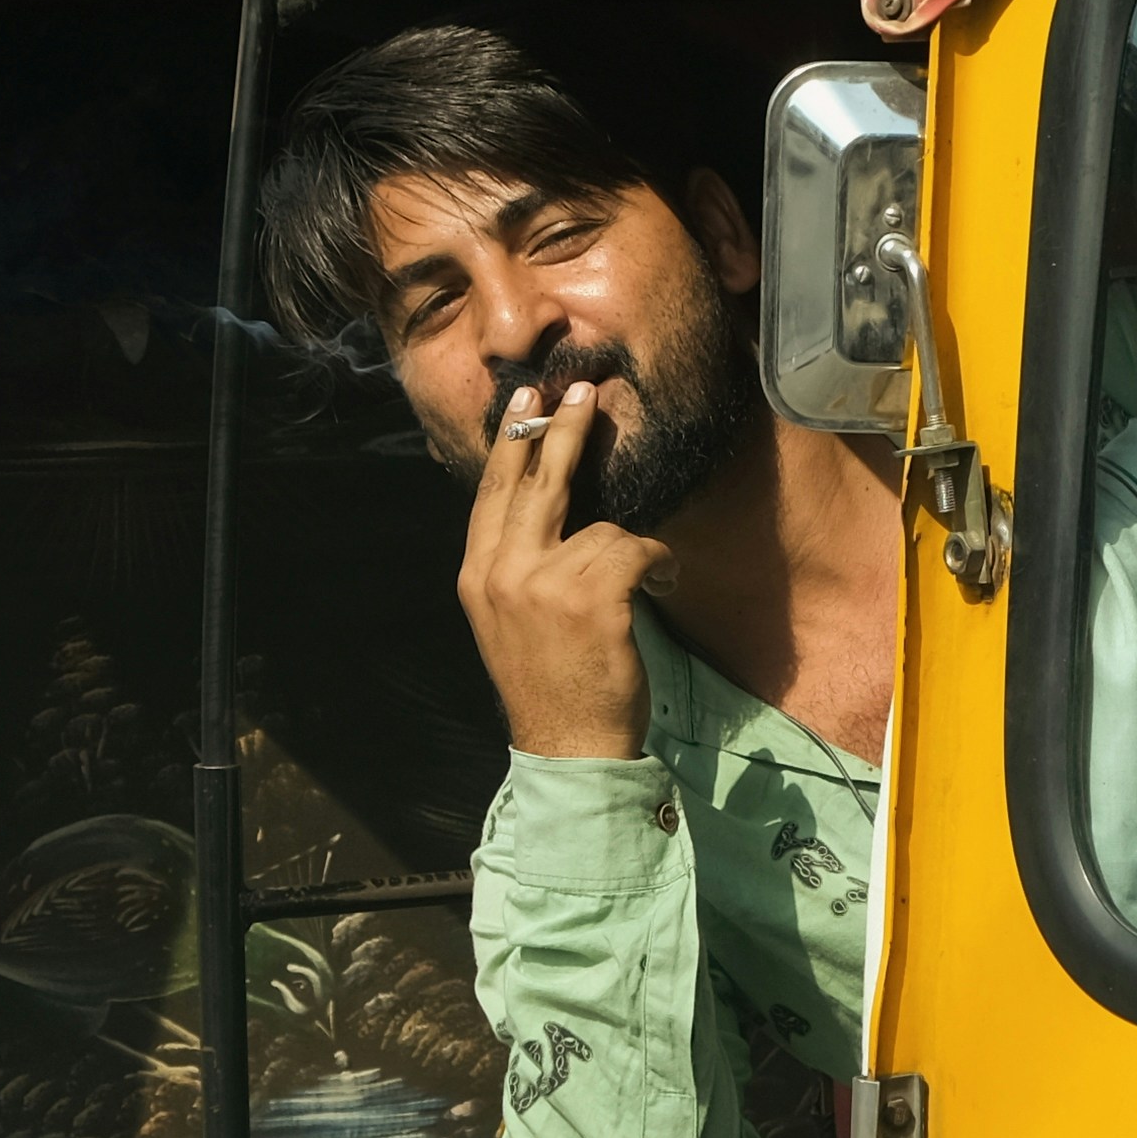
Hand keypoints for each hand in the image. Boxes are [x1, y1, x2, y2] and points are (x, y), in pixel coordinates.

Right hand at [458, 382, 666, 757]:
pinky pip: (636, 549)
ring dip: (631, 550)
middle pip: (536, 483)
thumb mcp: (507, 620)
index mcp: (477, 576)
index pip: (491, 493)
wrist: (569, 749)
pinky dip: (658, 566)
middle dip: (562, 429)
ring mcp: (543, 584)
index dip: (511, 443)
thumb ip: (515, 566)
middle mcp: (502, 573)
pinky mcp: (590, 598)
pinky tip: (659, 589)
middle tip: (584, 388)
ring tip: (643, 583)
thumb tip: (540, 508)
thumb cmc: (550, 685)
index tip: (525, 400)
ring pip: (600, 527)